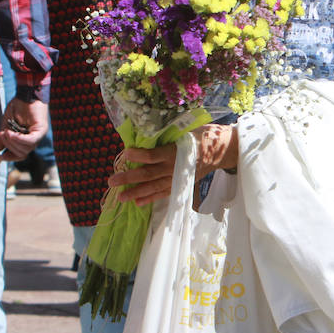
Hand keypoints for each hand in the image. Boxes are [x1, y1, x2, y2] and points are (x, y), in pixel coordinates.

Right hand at [0, 98, 46, 160]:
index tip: (1, 156)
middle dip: (9, 146)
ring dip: (12, 142)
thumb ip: (3, 137)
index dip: (11, 157)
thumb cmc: (17, 107)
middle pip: (22, 153)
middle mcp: (34, 139)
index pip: (21, 155)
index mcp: (26, 139)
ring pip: (26, 149)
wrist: (25, 94)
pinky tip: (12, 134)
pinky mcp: (42, 130)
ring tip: (5, 132)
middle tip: (1, 134)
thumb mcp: (6, 124)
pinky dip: (19, 139)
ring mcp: (39, 135)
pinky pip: (31, 141)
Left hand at [108, 124, 238, 205]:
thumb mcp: (186, 130)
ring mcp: (177, 179)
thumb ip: (167, 134)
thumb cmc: (201, 136)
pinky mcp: (180, 185)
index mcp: (176, 152)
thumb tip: (144, 131)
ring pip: (153, 187)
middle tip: (111, 181)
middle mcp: (174, 168)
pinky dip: (150, 198)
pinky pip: (163, 194)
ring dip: (136, 192)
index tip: (125, 153)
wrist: (221, 151)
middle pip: (149, 174)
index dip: (139, 156)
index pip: (154, 156)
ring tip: (120, 197)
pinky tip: (137, 202)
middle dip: (129, 178)